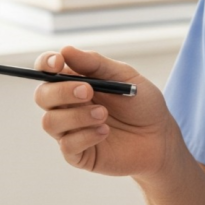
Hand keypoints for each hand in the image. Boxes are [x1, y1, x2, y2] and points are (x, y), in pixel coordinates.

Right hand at [34, 46, 181, 179]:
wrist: (161, 138)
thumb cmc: (143, 105)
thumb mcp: (125, 77)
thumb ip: (96, 64)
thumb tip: (65, 50)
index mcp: (74, 83)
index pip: (46, 71)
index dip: (46, 64)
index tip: (58, 63)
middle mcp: (67, 106)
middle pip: (42, 96)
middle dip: (62, 92)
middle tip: (88, 91)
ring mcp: (71, 131)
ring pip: (51, 122)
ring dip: (76, 116)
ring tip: (104, 115)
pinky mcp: (80, 154)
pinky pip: (67, 146)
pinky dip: (85, 136)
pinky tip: (105, 132)